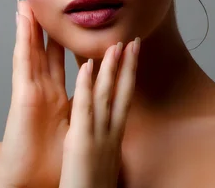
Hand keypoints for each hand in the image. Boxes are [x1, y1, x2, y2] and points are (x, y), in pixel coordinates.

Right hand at [0, 0, 69, 187]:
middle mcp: (42, 91)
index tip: (75, 24)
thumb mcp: (75, 131)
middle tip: (47, 3)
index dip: (66, 42)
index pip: (60, 64)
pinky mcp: (21, 96)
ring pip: (30, 51)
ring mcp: (30, 91)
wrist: (31, 181)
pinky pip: (24, 64)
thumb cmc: (51, 162)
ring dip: (29, 27)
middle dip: (46, 27)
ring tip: (28, 3)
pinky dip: (25, 44)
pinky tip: (26, 24)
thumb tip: (98, 105)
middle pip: (44, 52)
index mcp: (55, 98)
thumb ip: (83, 113)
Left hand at [59, 39, 139, 187]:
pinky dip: (86, 87)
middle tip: (133, 42)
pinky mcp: (82, 142)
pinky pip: (84, 109)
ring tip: (116, 44)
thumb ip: (106, 141)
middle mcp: (111, 134)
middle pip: (122, 93)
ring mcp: (98, 136)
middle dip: (128, 66)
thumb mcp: (105, 159)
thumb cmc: (92, 187)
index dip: (129, 77)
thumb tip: (109, 132)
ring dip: (111, 68)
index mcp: (114, 137)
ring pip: (106, 95)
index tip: (132, 56)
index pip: (124, 100)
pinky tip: (87, 67)